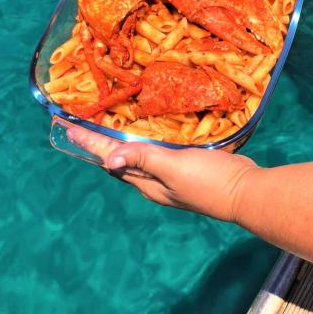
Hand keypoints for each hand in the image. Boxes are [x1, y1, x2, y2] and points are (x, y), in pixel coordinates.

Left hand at [71, 128, 258, 221]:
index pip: (109, 159)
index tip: (67, 126)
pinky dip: (146, 139)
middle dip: (98, 141)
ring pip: (137, 155)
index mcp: (146, 182)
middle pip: (118, 159)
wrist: (245, 192)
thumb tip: (109, 158)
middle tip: (82, 122)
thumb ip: (143, 160)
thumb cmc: (208, 181)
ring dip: (120, 140)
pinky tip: (150, 129)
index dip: (88, 142)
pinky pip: (157, 151)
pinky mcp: (186, 167)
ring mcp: (170, 175)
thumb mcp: (174, 168)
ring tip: (107, 123)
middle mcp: (153, 181)